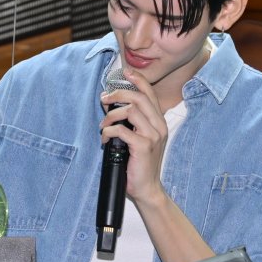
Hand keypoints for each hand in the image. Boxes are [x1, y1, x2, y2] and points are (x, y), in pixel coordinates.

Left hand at [101, 73, 168, 204]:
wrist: (148, 188)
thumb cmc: (140, 164)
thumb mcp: (140, 139)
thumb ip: (133, 123)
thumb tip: (113, 107)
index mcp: (159, 122)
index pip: (150, 94)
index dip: (138, 80)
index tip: (125, 72)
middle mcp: (159, 126)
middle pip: (139, 97)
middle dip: (118, 94)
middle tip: (104, 99)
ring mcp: (153, 136)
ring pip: (130, 111)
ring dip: (111, 115)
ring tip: (103, 125)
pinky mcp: (144, 146)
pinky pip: (122, 130)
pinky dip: (109, 131)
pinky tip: (105, 138)